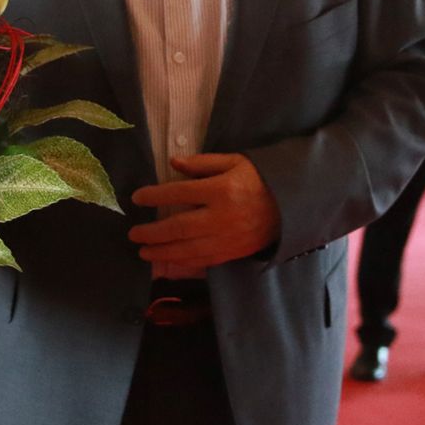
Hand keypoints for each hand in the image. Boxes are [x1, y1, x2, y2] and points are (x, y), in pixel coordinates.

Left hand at [128, 153, 280, 271]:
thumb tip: (173, 162)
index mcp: (221, 190)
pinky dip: (182, 263)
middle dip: (152, 232)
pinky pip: (202, 261)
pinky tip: (168, 262)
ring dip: (162, 252)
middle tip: (133, 233)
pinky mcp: (232, 253)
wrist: (291, 206)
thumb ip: (202, 163)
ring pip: (187, 249)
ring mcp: (226, 238)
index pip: (179, 193)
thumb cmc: (259, 179)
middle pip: (178, 227)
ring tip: (143, 251)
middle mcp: (221, 217)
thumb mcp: (234, 161)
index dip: (154, 196)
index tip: (137, 198)